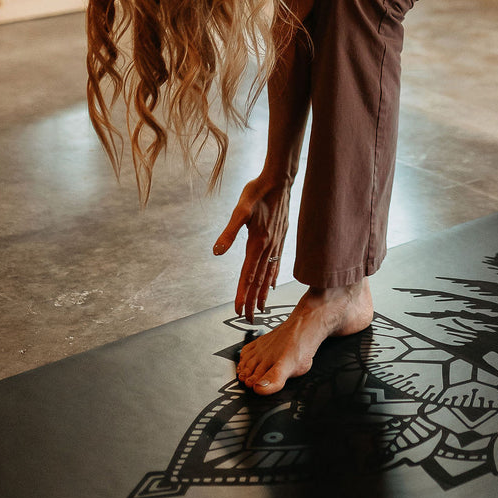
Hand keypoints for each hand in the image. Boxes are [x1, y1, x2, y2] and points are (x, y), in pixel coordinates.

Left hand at [213, 174, 292, 322]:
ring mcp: (276, 243)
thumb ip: (229, 232)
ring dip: (264, 293)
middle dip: (253, 300)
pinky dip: (273, 277)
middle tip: (249, 318)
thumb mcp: (240, 209)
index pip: (248, 275)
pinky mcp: (280, 238)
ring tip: (261, 308)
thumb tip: (217, 251)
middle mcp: (269, 246)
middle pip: (259, 280)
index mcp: (258, 242)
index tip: (239, 310)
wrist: (279, 179)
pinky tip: (272, 284)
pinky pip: (277, 263)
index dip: (243, 294)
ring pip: (269, 274)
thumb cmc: (258, 191)